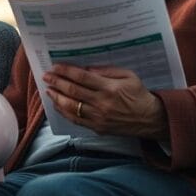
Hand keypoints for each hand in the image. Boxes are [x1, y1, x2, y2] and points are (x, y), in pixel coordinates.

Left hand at [42, 64, 168, 139]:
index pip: (82, 77)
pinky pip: (76, 120)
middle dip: (57, 82)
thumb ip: (107, 71)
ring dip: (56, 97)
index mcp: (110, 88)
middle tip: (46, 76)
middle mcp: (102, 103)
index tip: (55, 67)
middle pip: (73, 91)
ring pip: (71, 107)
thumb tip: (86, 69)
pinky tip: (57, 105)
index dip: (66, 71)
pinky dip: (64, 112)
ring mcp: (98, 117)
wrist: (149, 119)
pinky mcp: (97, 128)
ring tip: (48, 90)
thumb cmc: (139, 94)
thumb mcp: (128, 76)